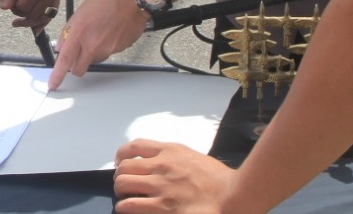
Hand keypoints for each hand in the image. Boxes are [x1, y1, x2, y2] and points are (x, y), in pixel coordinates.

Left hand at [0, 0, 62, 33]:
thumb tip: (4, 7)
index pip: (23, 8)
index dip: (14, 8)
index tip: (9, 4)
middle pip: (33, 14)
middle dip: (21, 14)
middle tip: (15, 8)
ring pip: (43, 17)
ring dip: (30, 21)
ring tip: (19, 22)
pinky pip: (51, 14)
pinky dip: (42, 23)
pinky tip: (35, 29)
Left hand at [49, 0, 146, 88]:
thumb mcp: (81, 10)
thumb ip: (69, 31)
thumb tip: (62, 46)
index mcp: (80, 32)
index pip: (64, 61)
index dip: (57, 75)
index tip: (53, 85)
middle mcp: (93, 44)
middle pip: (79, 69)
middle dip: (75, 65)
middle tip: (78, 53)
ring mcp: (108, 49)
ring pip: (94, 60)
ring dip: (92, 52)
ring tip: (99, 32)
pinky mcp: (120, 50)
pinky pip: (108, 53)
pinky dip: (106, 46)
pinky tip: (110, 31)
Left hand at [114, 140, 235, 213]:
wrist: (232, 196)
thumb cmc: (219, 180)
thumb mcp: (194, 157)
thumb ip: (174, 157)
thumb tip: (159, 163)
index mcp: (170, 150)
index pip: (135, 146)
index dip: (122, 155)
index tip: (120, 162)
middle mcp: (162, 165)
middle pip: (125, 167)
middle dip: (121, 176)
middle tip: (125, 186)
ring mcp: (160, 186)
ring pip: (123, 184)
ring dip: (121, 193)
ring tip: (126, 199)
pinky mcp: (161, 207)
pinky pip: (129, 206)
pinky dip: (125, 208)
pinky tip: (130, 210)